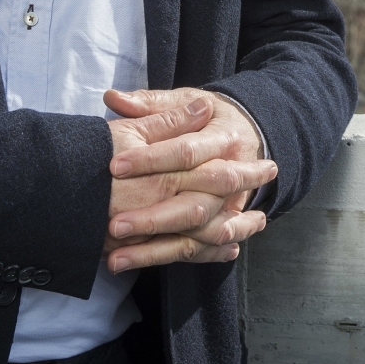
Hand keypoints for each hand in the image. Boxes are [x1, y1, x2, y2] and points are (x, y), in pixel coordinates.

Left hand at [101, 89, 273, 272]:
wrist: (251, 134)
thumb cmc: (209, 117)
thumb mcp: (185, 101)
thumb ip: (151, 104)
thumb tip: (112, 98)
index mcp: (224, 139)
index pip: (187, 152)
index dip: (150, 159)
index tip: (114, 167)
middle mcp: (234, 176)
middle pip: (196, 203)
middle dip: (154, 218)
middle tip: (114, 225)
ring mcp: (234, 206)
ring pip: (199, 235)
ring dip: (158, 249)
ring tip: (117, 258)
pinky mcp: (228, 225)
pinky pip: (203, 250)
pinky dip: (175, 259)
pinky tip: (142, 265)